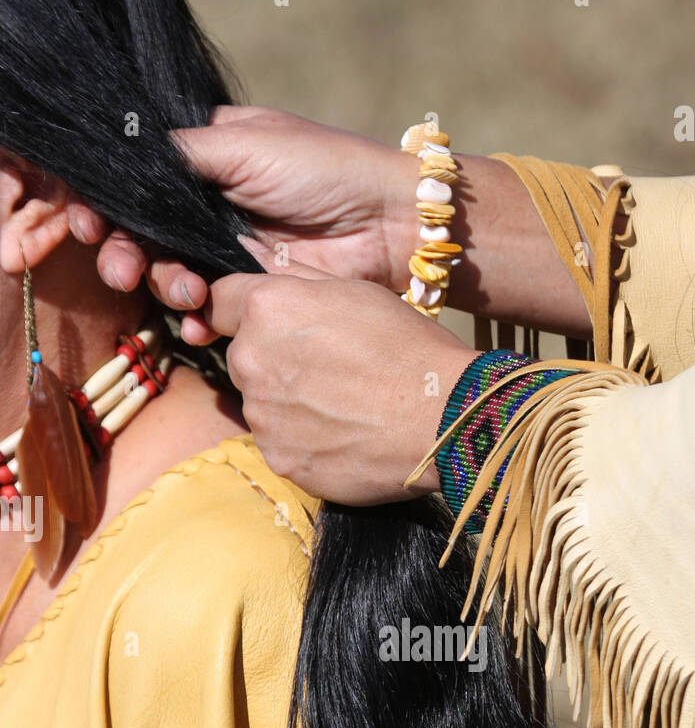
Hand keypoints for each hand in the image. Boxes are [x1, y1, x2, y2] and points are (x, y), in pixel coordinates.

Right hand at [69, 105, 594, 338]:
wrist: (386, 225)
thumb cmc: (324, 171)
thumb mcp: (247, 147)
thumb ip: (182, 157)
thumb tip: (122, 161)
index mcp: (205, 161)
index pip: (140, 184)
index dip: (111, 206)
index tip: (93, 225)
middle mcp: (211, 207)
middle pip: (145, 235)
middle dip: (129, 255)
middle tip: (127, 270)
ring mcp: (229, 252)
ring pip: (170, 276)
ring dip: (165, 287)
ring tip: (185, 293)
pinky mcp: (252, 295)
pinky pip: (207, 313)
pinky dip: (195, 322)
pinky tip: (197, 326)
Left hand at [203, 261, 475, 504]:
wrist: (441, 419)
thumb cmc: (407, 348)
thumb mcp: (354, 291)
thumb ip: (295, 281)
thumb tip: (255, 267)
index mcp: (265, 309)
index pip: (219, 302)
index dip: (242, 309)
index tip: (267, 322)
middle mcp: (251, 361)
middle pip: (245, 357)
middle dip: (275, 360)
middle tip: (330, 369)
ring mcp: (262, 417)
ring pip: (264, 405)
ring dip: (290, 404)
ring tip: (343, 406)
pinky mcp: (280, 460)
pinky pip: (282, 445)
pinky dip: (306, 441)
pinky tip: (346, 435)